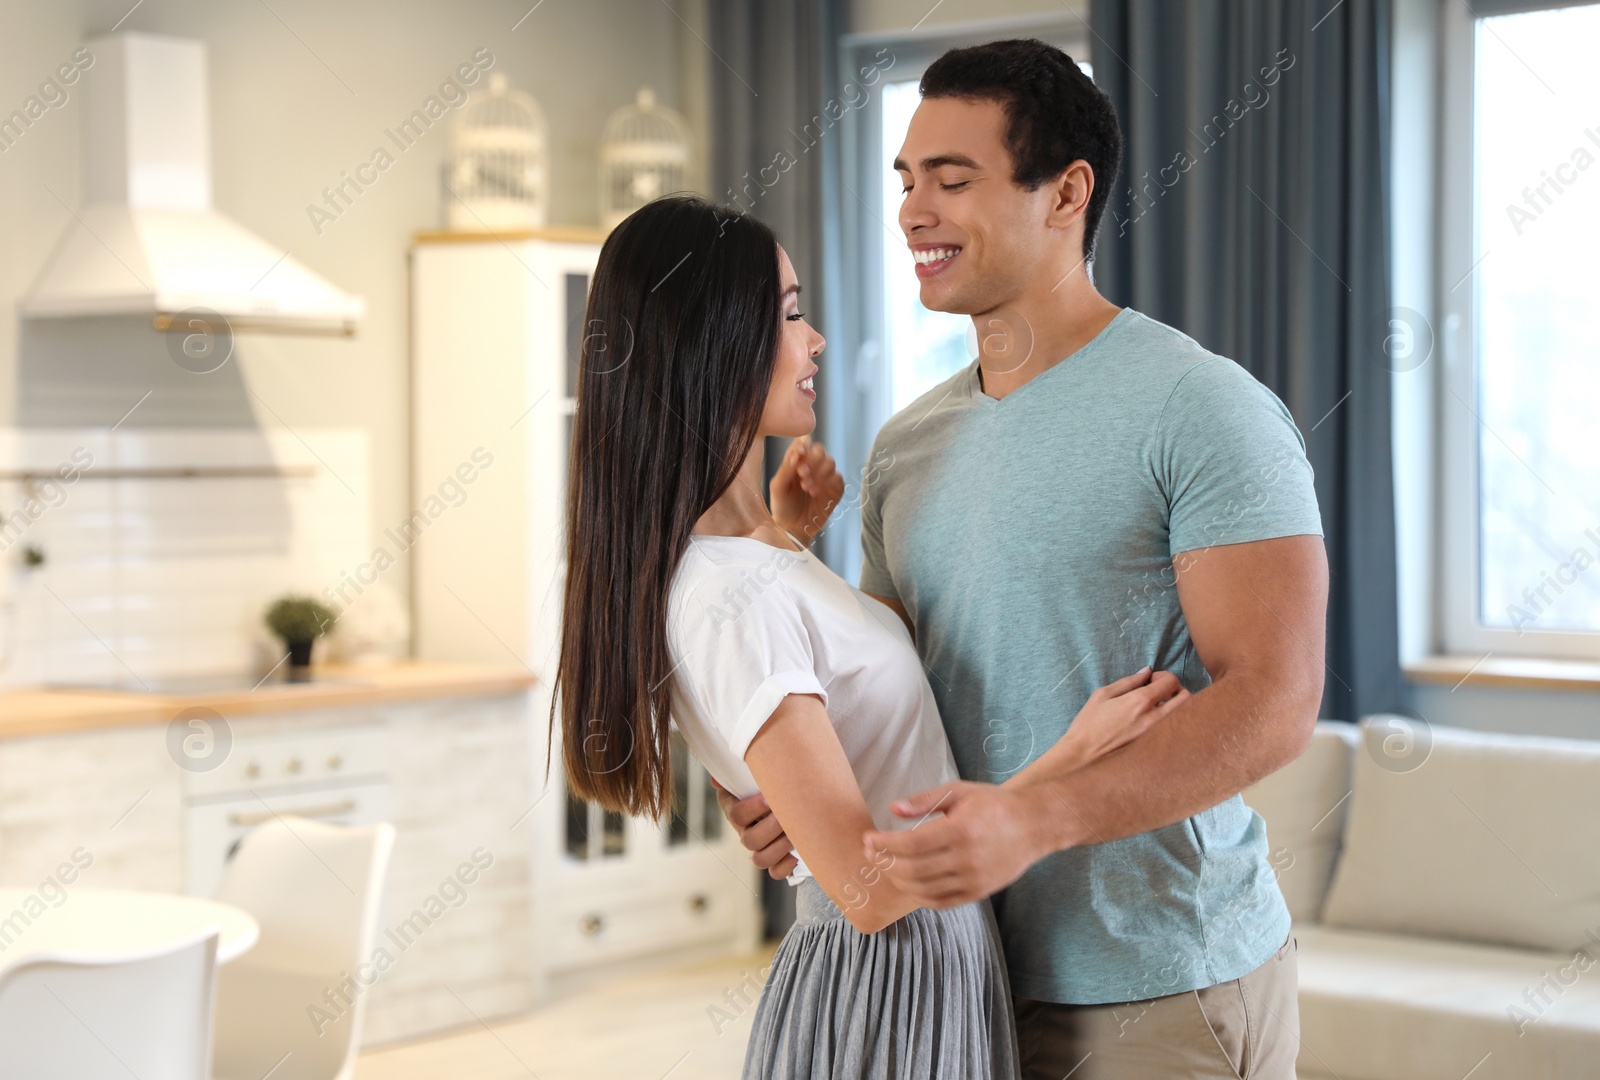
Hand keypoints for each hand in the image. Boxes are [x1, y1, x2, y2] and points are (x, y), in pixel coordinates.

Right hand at [711, 777, 797, 878]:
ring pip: (760, 859)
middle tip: (788, 815)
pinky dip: (785, 867)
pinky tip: (796, 854)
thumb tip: (716, 780)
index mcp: (736, 809)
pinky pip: (775, 872)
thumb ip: (738, 772)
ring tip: (794, 835)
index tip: (768, 797)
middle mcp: (745, 831)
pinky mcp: (774, 860)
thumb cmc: (771, 780)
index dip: (752, 809)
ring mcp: (759, 847)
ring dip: (778, 848)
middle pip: (749, 840)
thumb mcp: (754, 773)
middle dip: (771, 828)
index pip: (736, 815)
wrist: (790, 794)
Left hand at [769, 436, 843, 544]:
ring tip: (806, 488)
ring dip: (819, 473)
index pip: (804, 442)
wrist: (793, 529)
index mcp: (797, 460)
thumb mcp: (778, 487)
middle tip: (802, 474)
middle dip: (812, 460)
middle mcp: (812, 465)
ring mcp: (825, 476)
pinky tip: (815, 493)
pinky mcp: (836, 488)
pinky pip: (838, 477)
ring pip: (830, 462)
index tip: (800, 451)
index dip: (804, 443)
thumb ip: (786, 468)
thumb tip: (797, 451)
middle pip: (820, 450)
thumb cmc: (782, 506)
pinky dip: (827, 483)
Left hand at [862, 780, 1049, 907]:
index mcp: (961, 830)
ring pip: (923, 889)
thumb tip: (893, 808)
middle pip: (912, 870)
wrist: (1033, 826)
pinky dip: (918, 895)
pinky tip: (907, 881)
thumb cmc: (993, 804)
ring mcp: (974, 880)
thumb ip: (924, 800)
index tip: (867, 838)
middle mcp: (967, 859)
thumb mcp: (960, 792)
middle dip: (884, 862)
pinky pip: (940, 902)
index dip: (884, 844)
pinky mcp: (978, 893)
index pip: (911, 843)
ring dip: (897, 879)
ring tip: (885, 865)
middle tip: (870, 851)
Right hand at [1064, 666, 1189, 766]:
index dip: (1164, 676)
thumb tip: (1146, 672)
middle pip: (1186, 697)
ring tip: (1158, 707)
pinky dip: (1170, 721)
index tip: (1151, 680)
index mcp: (1140, 701)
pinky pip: (1172, 729)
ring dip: (1175, 706)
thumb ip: (1128, 681)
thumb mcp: (1102, 695)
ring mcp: (1157, 735)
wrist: (1083, 756)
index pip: (1171, 682)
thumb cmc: (1089, 724)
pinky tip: (1152, 722)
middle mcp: (1154, 718)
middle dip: (1176, 689)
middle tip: (1159, 691)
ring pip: (1184, 715)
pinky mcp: (1155, 747)